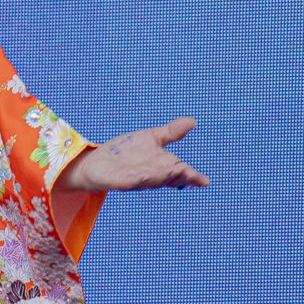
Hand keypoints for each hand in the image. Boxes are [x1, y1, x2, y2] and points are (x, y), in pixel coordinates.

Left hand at [56, 118, 209, 192]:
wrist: (99, 159)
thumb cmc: (128, 151)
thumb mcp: (152, 137)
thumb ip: (171, 132)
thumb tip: (192, 121)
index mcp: (162, 167)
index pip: (180, 173)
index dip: (192, 177)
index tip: (204, 181)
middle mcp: (152, 176)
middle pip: (168, 178)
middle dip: (179, 176)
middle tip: (190, 173)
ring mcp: (135, 180)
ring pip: (152, 181)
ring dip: (162, 177)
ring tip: (174, 171)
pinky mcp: (118, 181)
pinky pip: (129, 182)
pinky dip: (137, 179)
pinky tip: (144, 175)